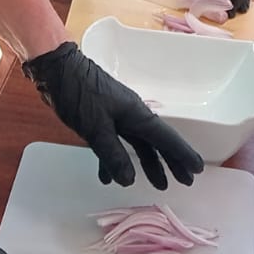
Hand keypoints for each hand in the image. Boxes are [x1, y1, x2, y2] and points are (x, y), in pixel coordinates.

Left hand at [21, 42, 204, 188]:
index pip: (165, 138)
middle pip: (157, 141)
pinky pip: (116, 142)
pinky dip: (115, 159)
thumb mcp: (96, 128)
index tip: (196, 169)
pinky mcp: (102, 118)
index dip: (181, 154)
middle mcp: (131, 114)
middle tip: (185, 180)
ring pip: (138, 143)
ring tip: (158, 183)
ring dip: (147, 163)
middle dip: (171, 161)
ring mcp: (117, 115)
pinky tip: (109, 177)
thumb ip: (113, 155)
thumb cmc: (78, 93)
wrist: (56, 69)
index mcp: (136, 114)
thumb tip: (129, 180)